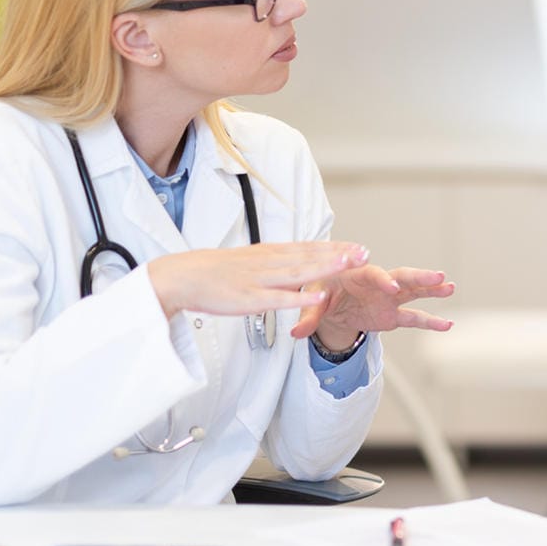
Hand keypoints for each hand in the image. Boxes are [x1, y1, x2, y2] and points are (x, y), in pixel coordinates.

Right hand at [146, 242, 365, 319]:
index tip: (357, 247)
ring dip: (325, 267)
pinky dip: (300, 296)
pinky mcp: (249, 298)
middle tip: (365, 253)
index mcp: (268, 254)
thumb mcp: (248, 262)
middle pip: (309, 256)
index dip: (334, 248)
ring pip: (298, 272)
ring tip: (350, 264)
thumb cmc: (214, 273)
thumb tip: (293, 262)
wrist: (181, 277)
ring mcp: (259, 279)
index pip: (308, 248)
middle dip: (338, 255)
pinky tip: (319, 296)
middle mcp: (268, 262)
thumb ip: (272, 262)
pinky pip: (278, 298)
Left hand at [290, 262, 454, 348]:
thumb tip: (296, 334)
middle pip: (401, 277)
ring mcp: (389, 298)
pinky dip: (430, 321)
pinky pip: (414, 317)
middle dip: (419, 277)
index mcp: (358, 273)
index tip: (393, 288)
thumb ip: (308, 318)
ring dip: (432, 290)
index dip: (383, 280)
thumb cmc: (321, 292)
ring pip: (414, 292)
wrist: (328, 302)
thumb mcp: (312, 302)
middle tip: (438, 277)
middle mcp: (378, 283)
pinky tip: (447, 324)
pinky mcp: (393, 314)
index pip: (373, 274)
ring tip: (450, 288)